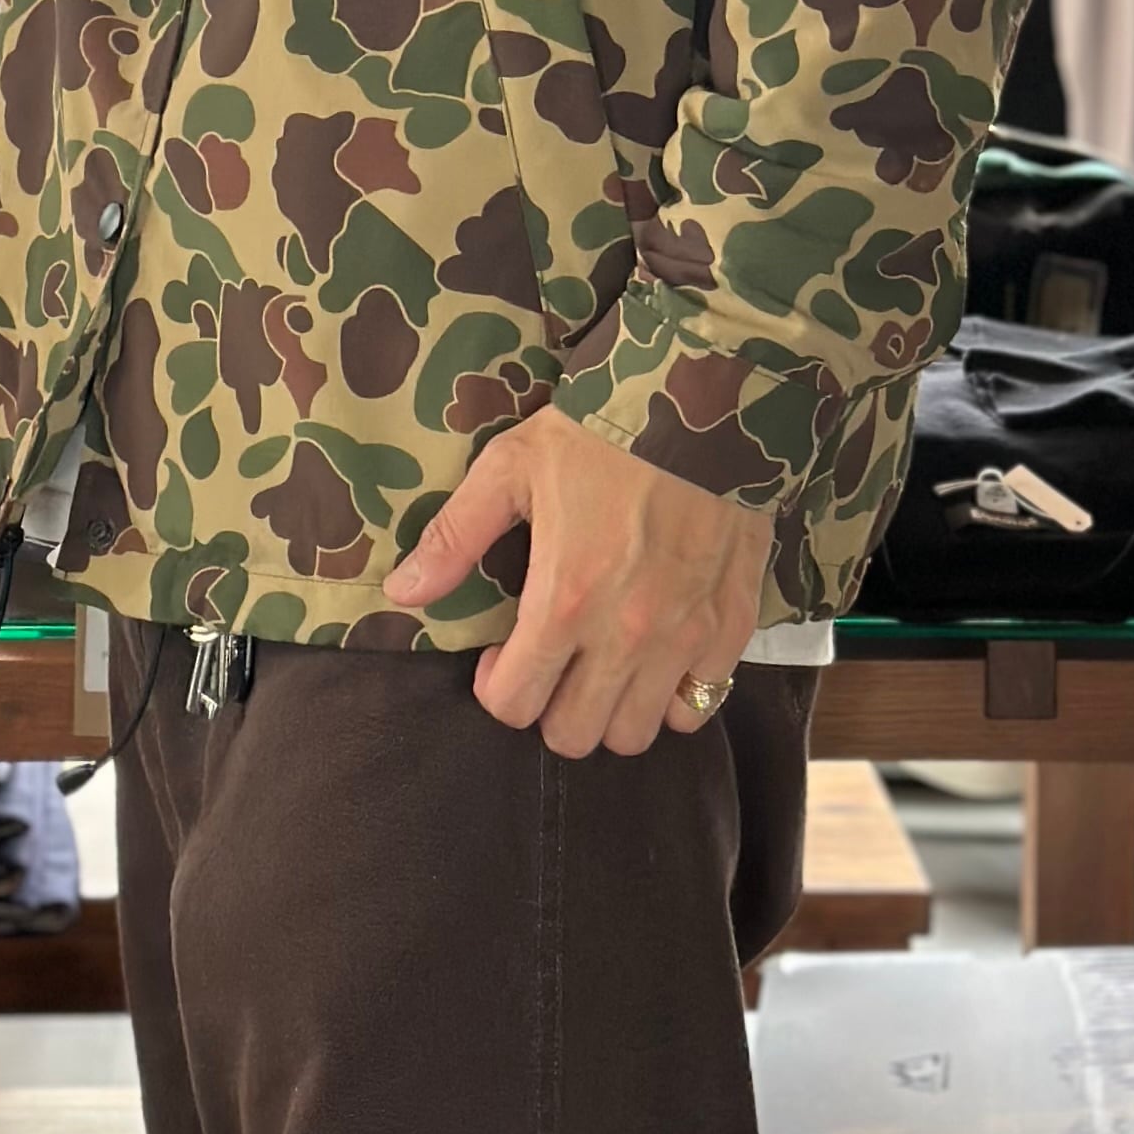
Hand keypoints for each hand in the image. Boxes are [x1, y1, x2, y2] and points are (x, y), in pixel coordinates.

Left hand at [385, 410, 771, 757]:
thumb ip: (455, 537)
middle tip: (551, 663)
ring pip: (638, 733)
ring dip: (611, 710)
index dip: (496, 687)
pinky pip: (699, 704)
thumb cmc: (600, 433)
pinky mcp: (732, 626)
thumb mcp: (511, 466)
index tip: (500, 655)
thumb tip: (402, 593)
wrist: (705, 398)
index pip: (513, 704)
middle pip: (575, 735)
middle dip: (550, 708)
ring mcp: (686, 637)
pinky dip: (674, 694)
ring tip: (603, 664)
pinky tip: (658, 655)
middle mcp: (626, 636)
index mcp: (563, 601)